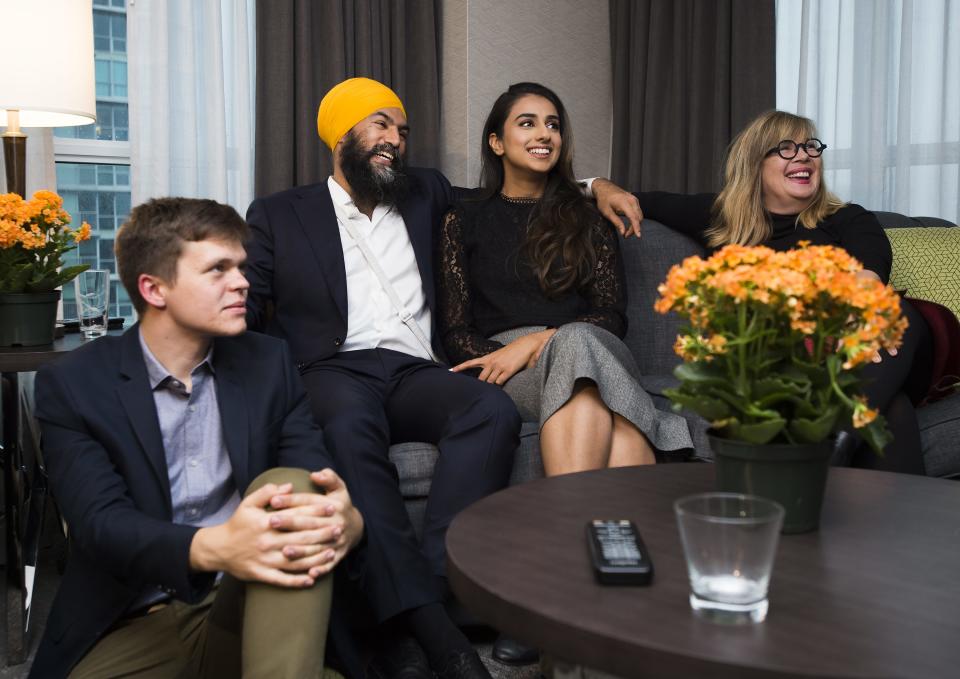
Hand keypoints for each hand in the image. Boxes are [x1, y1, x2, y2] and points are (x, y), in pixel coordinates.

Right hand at [189, 472, 362, 586]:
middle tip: (339, 529)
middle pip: (300, 538)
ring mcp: (264, 560)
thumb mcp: (248, 503)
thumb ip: (268, 491)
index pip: (295, 515)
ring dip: (316, 557)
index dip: (315, 511)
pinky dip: (298, 581)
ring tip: (333, 552)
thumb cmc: (237, 524)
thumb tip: (290, 485)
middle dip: (322, 534)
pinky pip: (282, 580)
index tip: (332, 508)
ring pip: (295, 560)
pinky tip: (313, 578)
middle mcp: (266, 541)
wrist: (218, 549)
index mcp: (265, 522)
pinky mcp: (261, 574)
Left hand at [268, 468, 363, 575]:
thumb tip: (316, 473)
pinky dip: (320, 569)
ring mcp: (338, 541)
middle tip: (271, 522)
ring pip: (318, 546)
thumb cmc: (341, 505)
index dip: (292, 500)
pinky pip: (329, 564)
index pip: (310, 502)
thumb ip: (329, 478)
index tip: (274, 499)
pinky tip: (309, 574)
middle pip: (310, 523)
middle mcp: (337, 523)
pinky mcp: (339, 555)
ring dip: (302, 550)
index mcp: (334, 505)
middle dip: (290, 522)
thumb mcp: (339, 488)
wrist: (357, 527)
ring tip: (284, 551)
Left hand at [451, 330, 555, 383]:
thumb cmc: (514, 352)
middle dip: (482, 386)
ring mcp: (499, 367)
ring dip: (493, 387)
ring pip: (490, 382)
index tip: (450, 371)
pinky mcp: (507, 371)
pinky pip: (500, 382)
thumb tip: (492, 377)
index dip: (460, 367)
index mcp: (488, 358)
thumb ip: (494, 365)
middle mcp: (491, 362)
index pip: (471, 363)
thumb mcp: (500, 356)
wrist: (526, 345)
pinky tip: (504, 385)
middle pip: (481, 379)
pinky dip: (501, 385)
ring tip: (495, 391)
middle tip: (482, 393)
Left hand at [592, 178, 642, 237]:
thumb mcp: (607, 212)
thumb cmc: (604, 199)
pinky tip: (629, 224)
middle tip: (625, 235)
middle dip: (634, 229)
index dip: (636, 228)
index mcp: (624, 202)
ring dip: (635, 225)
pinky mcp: (635, 200)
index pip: (633, 217)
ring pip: (640, 216)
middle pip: (638, 218)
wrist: (604, 187)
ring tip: (626, 231)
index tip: (638, 236)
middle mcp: (632, 200)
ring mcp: (634, 199)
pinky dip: (635, 219)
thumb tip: (623, 232)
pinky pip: (638, 212)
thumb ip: (616, 222)